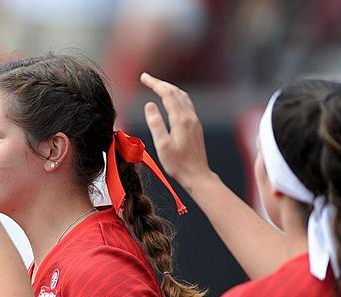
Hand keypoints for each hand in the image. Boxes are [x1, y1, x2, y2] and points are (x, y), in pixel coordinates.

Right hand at [140, 73, 213, 189]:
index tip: (143, 77)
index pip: (167, 94)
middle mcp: (190, 117)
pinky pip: (186, 104)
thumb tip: (149, 105)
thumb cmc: (178, 164)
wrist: (197, 175)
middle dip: (160, 83)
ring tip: (157, 85)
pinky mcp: (195, 126)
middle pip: (175, 92)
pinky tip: (172, 100)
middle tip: (146, 78)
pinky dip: (176, 96)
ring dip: (169, 88)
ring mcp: (194, 120)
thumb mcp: (162, 146)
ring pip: (182, 96)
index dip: (155, 84)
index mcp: (180, 120)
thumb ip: (156, 124)